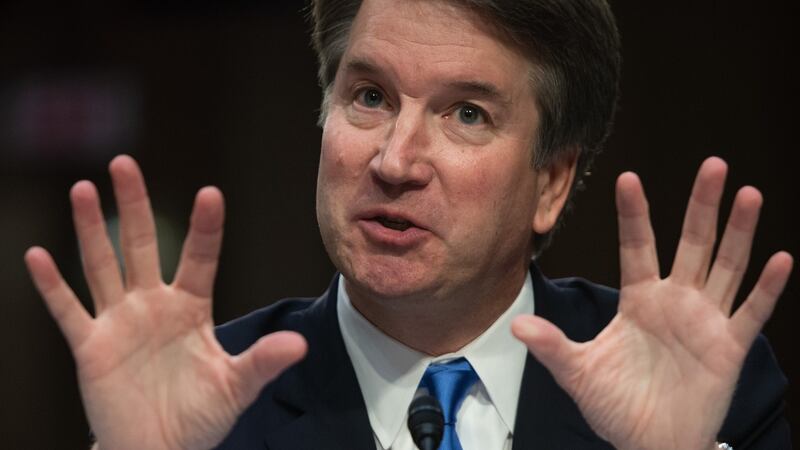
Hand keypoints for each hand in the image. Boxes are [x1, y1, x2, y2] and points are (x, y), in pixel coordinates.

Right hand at [25, 155, 306, 449]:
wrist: (160, 449)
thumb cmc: (200, 416)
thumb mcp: (236, 387)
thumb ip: (262, 363)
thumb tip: (299, 346)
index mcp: (191, 308)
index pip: (199, 257)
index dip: (204, 227)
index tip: (210, 193)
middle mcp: (153, 305)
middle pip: (140, 245)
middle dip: (133, 205)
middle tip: (124, 162)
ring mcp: (120, 322)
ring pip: (102, 266)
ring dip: (90, 229)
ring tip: (83, 189)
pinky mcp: (91, 347)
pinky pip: (68, 311)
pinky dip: (53, 285)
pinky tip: (38, 253)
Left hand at [512, 157, 792, 449]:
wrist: (650, 443)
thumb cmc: (615, 405)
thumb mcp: (578, 373)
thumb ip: (552, 345)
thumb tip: (516, 324)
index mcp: (639, 300)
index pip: (637, 246)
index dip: (634, 214)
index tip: (627, 178)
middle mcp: (675, 301)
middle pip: (692, 244)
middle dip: (702, 205)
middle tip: (713, 164)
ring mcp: (705, 321)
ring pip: (726, 267)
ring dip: (739, 232)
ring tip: (749, 194)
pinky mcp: (729, 347)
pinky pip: (751, 313)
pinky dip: (767, 288)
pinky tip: (782, 258)